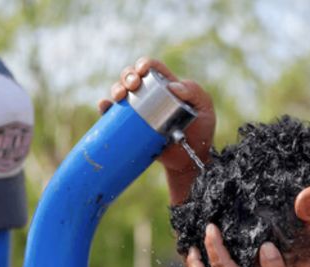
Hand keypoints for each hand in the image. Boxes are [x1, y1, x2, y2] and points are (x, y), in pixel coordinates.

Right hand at [97, 57, 215, 175]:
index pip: (152, 68)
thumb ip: (194, 92)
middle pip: (132, 76)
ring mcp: (138, 110)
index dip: (144, 64)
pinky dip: (105, 107)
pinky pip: (113, 114)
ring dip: (116, 88)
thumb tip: (173, 87)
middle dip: (128, 75)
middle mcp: (149, 94)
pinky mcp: (129, 126)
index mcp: (166, 85)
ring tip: (120, 96)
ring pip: (120, 91)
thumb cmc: (200, 131)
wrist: (190, 159)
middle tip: (133, 85)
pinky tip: (105, 106)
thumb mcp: (204, 108)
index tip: (143, 70)